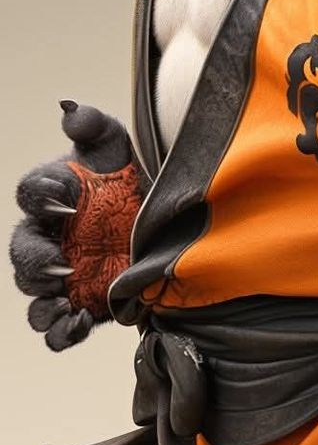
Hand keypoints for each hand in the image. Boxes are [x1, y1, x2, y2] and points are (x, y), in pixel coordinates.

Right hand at [10, 102, 142, 349]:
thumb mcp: (119, 146)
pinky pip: (60, 328)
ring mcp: (67, 277)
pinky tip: (81, 323)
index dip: (40, 199)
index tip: (66, 205)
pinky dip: (63, 332)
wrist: (167, 218)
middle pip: (23, 253)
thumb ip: (93, 124)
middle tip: (63, 266)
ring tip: (65, 304)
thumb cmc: (130, 178)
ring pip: (35, 298)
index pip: (30, 195)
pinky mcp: (86, 305)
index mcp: (53, 197)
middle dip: (35, 262)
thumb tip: (71, 111)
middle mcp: (52, 239)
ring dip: (43, 305)